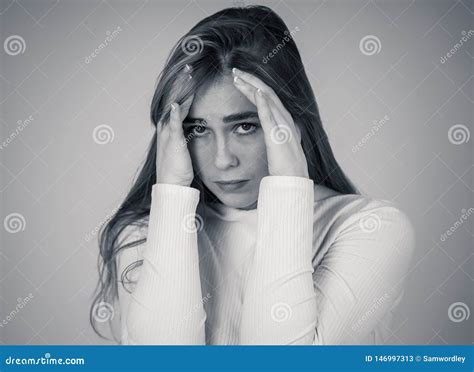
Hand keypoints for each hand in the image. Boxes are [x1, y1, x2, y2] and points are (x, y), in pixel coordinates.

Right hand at [156, 66, 194, 186]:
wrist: (172, 185)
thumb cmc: (179, 169)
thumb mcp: (183, 147)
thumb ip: (185, 134)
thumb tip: (194, 124)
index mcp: (170, 127)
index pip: (178, 101)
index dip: (184, 87)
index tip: (191, 73)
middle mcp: (166, 128)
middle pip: (173, 98)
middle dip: (181, 82)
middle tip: (188, 65)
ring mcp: (168, 134)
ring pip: (173, 107)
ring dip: (180, 91)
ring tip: (186, 75)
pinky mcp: (173, 143)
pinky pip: (173, 126)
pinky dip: (174, 115)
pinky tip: (177, 104)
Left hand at [232, 68, 308, 178]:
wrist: (293, 179)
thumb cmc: (285, 167)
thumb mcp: (278, 147)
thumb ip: (274, 137)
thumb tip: (269, 133)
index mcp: (285, 121)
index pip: (268, 98)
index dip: (255, 87)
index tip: (241, 80)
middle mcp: (286, 119)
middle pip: (267, 93)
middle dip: (251, 80)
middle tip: (235, 71)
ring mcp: (283, 126)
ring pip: (267, 99)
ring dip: (252, 86)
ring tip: (237, 77)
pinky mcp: (278, 135)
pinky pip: (270, 115)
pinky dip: (263, 102)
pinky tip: (256, 91)